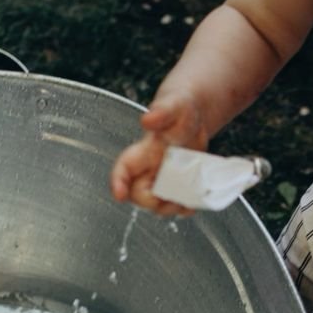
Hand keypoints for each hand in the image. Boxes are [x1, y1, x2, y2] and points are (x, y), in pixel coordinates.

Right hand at [110, 90, 208, 212]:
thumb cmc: (180, 108)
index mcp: (143, 151)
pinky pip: (176, 203)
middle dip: (153, 202)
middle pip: (139, 194)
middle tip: (172, 198)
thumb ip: (162, 111)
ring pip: (158, 203)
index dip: (117, 183)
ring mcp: (162, 179)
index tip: (119, 195)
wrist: (195, 116)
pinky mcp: (177, 185)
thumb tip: (148, 119)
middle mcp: (148, 168)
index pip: (123, 169)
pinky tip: (194, 203)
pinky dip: (184, 207)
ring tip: (188, 200)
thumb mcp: (175, 105)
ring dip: (171, 207)